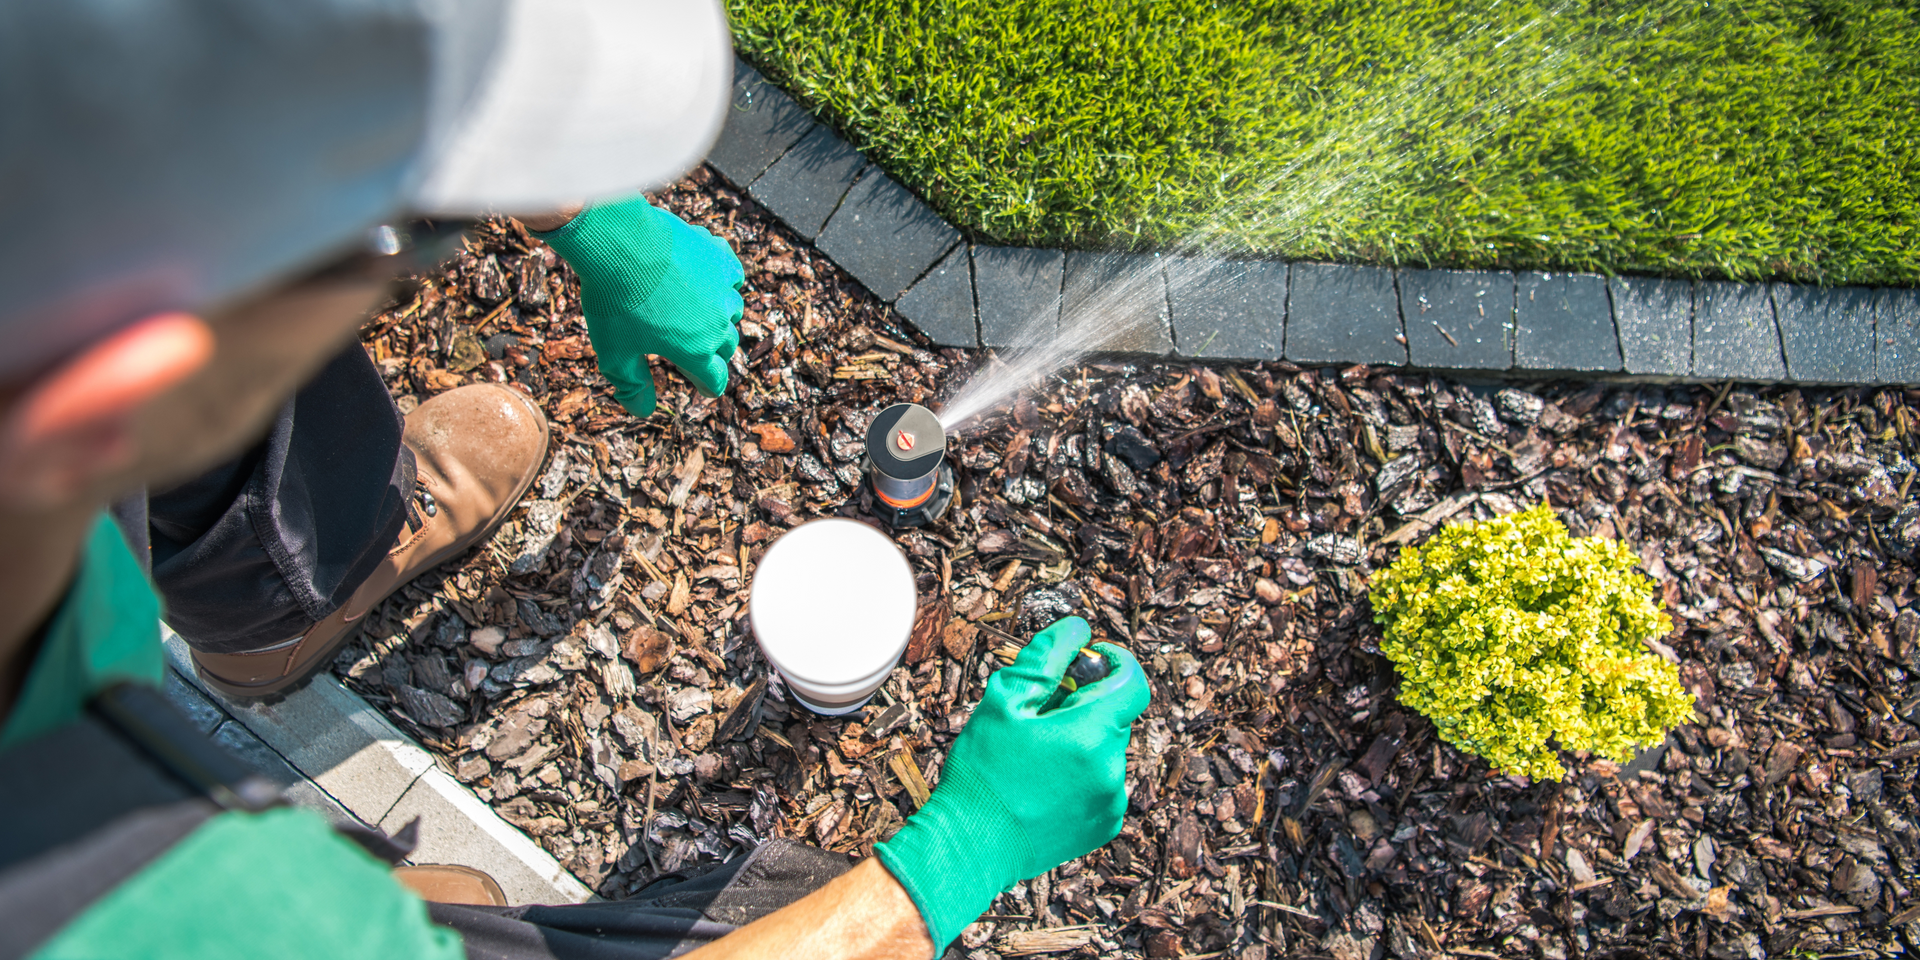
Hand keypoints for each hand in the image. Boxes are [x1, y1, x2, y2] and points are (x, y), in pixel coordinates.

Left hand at [531, 197, 742, 416]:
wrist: (617, 242)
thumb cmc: (613, 300)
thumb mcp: (614, 353)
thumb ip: (632, 387)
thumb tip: (644, 412)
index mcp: (696, 352)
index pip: (714, 380)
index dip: (704, 385)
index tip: (699, 384)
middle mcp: (717, 324)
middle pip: (725, 347)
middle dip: (710, 351)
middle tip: (686, 345)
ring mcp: (722, 289)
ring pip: (731, 311)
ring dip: (716, 316)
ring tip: (691, 309)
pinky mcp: (720, 258)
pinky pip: (732, 276)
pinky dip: (721, 281)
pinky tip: (703, 279)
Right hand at [874, 617, 1148, 951]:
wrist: (971, 846)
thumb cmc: (982, 773)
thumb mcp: (1004, 701)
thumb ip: (1047, 657)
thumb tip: (1078, 629)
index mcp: (1090, 733)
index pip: (1132, 681)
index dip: (1113, 662)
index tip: (1086, 660)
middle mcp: (1111, 768)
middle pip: (1114, 715)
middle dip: (1084, 704)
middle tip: (1038, 715)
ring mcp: (1111, 801)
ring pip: (1106, 749)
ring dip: (1081, 740)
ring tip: (1035, 756)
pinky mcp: (1104, 824)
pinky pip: (1103, 782)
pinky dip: (1081, 773)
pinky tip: (1043, 783)